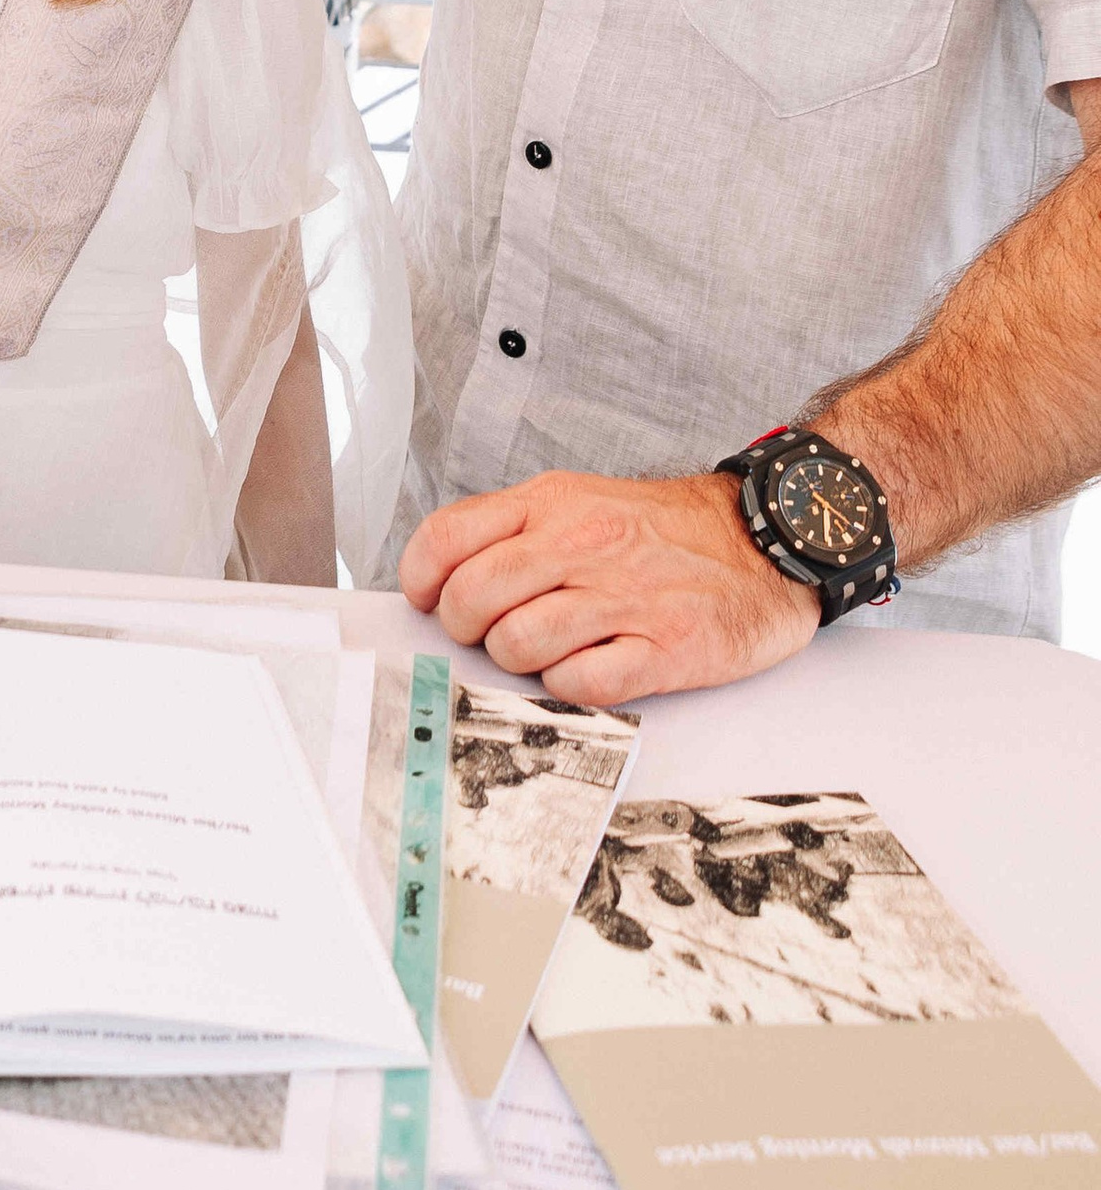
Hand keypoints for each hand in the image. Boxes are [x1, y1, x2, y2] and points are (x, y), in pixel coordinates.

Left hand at [399, 468, 820, 704]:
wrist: (767, 540)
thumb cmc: (663, 532)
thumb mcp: (582, 502)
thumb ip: (516, 533)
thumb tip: (445, 580)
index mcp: (553, 504)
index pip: (447, 538)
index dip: (422, 580)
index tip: (429, 601)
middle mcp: (581, 544)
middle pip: (471, 600)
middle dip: (467, 630)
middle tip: (492, 633)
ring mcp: (624, 597)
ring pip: (517, 644)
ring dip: (519, 661)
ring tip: (549, 649)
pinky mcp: (666, 648)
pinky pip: (581, 684)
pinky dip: (570, 687)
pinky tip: (589, 668)